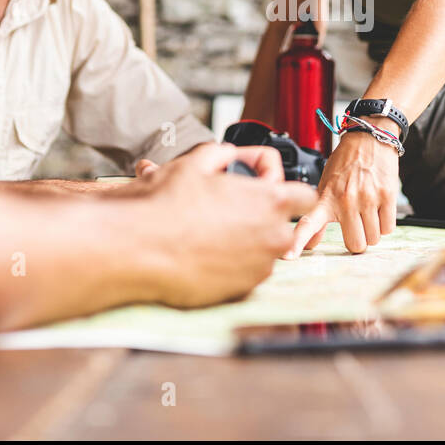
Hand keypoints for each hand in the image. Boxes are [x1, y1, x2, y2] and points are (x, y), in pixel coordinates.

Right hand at [133, 143, 316, 306]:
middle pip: (284, 226)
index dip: (287, 191)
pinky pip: (245, 274)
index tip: (266, 190)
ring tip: (211, 232)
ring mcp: (259, 267)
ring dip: (247, 241)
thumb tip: (227, 155)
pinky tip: (204, 254)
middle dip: (264, 218)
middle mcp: (273, 237)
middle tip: (231, 211)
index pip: (305, 196)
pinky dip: (232, 265)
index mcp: (270, 202)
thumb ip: (223, 154)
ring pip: (264, 251)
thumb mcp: (195, 163)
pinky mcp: (241, 290)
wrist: (139, 249)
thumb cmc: (167, 205)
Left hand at [287, 126, 400, 256]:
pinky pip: (388, 228)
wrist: (370, 137)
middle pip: (356, 245)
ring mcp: (367, 198)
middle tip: (356, 224)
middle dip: (358, 239)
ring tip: (368, 212)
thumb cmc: (346, 163)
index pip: (309, 223)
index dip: (298, 241)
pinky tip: (378, 208)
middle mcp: (346, 200)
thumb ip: (320, 216)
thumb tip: (311, 245)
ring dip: (372, 231)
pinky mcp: (387, 195)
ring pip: (373, 238)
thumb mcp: (326, 185)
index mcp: (326, 198)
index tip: (288, 256)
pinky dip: (384, 224)